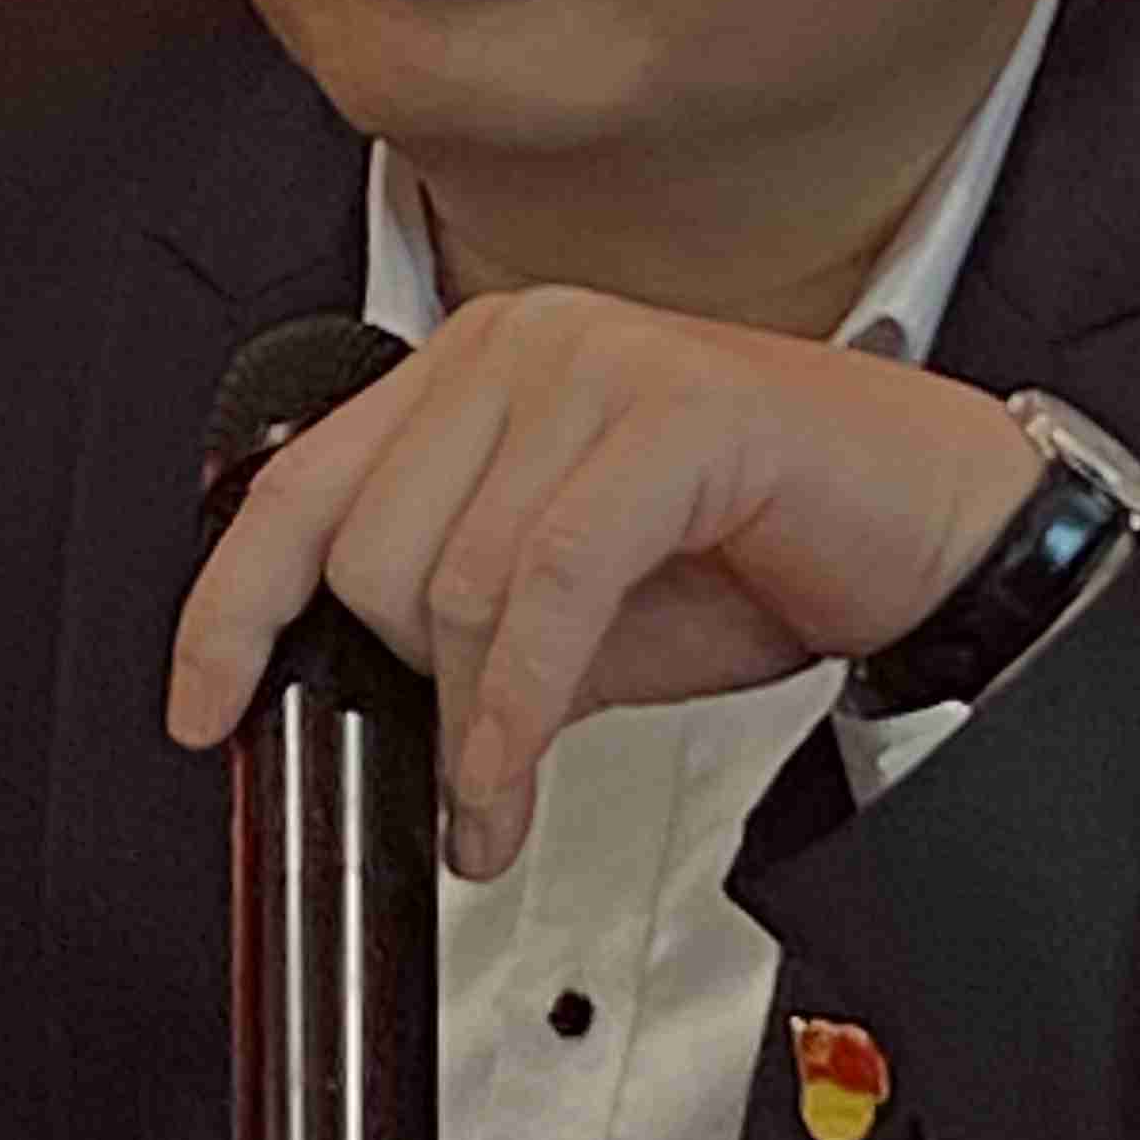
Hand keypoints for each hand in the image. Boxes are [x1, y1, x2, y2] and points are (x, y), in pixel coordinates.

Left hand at [166, 290, 1038, 877]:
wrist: (935, 525)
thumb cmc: (764, 549)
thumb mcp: (579, 611)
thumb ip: (469, 635)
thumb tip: (375, 719)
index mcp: (475, 367)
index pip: (298, 483)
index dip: (231, 607)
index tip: (204, 706)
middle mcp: (521, 342)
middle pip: (370, 546)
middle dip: (401, 689)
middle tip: (462, 774)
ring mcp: (598, 363)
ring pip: (456, 576)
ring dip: (471, 728)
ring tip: (498, 798)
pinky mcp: (678, 411)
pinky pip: (549, 582)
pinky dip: (518, 705)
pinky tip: (517, 773)